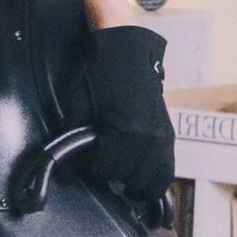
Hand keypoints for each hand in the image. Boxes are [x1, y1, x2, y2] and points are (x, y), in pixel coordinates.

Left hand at [64, 24, 175, 206]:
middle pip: (124, 177)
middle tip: (103, 157)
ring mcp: (161, 139)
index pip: (103, 168)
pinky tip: (141, 184)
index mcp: (124, 131)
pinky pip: (166, 174)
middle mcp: (146, 139)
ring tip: (120, 172)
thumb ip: (73, 138)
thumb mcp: (77, 107)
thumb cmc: (99, 76)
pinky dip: (153, 183)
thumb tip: (68, 167)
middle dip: (110, 171)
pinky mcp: (168, 137)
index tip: (89, 153)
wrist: (126, 52)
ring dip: (131, 180)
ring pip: (147, 182)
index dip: (91, 164)